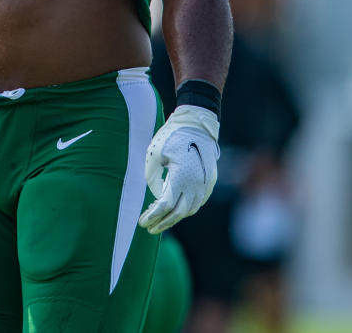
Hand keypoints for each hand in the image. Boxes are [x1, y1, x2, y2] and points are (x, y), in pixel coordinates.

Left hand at [138, 104, 219, 233]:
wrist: (196, 124)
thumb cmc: (172, 136)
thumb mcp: (154, 154)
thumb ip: (152, 177)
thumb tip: (156, 196)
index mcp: (182, 177)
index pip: (166, 205)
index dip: (154, 216)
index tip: (142, 223)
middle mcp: (196, 184)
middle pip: (179, 213)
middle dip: (163, 223)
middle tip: (149, 228)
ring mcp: (205, 184)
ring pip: (190, 209)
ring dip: (174, 217)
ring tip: (159, 218)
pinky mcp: (209, 181)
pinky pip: (197, 201)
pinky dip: (185, 208)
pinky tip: (174, 207)